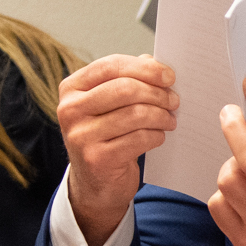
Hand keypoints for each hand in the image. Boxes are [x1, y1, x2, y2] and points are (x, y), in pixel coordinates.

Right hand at [57, 54, 180, 245]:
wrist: (95, 184)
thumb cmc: (107, 135)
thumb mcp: (109, 105)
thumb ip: (127, 79)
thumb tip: (153, 62)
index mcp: (72, 88)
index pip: (111, 66)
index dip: (145, 68)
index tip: (169, 76)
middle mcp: (70, 110)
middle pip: (125, 89)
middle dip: (157, 93)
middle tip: (175, 100)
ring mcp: (80, 136)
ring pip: (135, 114)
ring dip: (161, 116)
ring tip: (170, 119)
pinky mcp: (96, 159)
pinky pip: (139, 139)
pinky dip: (156, 136)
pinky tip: (159, 136)